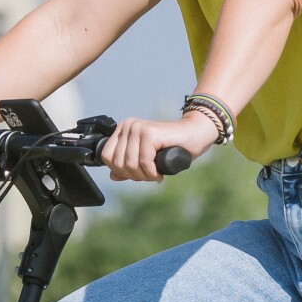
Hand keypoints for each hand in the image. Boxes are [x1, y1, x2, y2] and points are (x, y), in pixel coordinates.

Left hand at [102, 110, 219, 182]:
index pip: (107, 157)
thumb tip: (112, 176)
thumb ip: (127, 166)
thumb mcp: (144, 159)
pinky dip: (152, 173)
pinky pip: (144, 162)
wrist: (194, 135)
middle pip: (118, 163)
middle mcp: (128, 125)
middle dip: (134, 175)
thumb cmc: (171, 148)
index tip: (138, 174)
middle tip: (150, 175)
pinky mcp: (149, 133)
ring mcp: (138, 127)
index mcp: (122, 129)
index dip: (121, 172)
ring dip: (144, 176)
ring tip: (155, 174)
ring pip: (130, 164)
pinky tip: (159, 174)